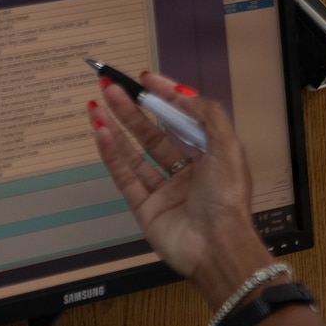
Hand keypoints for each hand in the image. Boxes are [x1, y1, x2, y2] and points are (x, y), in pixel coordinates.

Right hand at [91, 70, 273, 307]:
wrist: (217, 247)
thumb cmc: (226, 197)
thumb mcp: (227, 149)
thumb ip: (208, 116)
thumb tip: (182, 94)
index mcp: (211, 159)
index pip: (184, 122)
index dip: (166, 99)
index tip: (146, 78)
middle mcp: (187, 173)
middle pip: (154, 135)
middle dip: (133, 109)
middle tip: (111, 85)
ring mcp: (164, 191)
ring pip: (135, 154)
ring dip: (117, 127)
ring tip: (97, 103)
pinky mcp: (144, 208)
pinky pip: (125, 176)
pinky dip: (112, 154)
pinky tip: (101, 131)